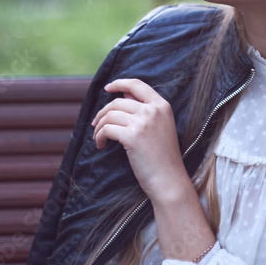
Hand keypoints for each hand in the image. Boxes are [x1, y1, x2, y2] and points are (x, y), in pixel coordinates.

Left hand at [92, 78, 189, 204]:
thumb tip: (122, 95)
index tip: (108, 88)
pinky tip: (100, 145)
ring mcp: (143, 123)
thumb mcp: (160, 127)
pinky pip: (107, 129)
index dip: (120, 83)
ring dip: (99, 126)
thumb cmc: (163, 158)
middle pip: (118, 102)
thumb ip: (144, 110)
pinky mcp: (133, 136)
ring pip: (110, 115)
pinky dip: (99, 137)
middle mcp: (153, 111)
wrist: (169, 180)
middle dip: (103, 112)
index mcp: (162, 106)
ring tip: (98, 137)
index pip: (137, 85)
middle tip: (96, 124)